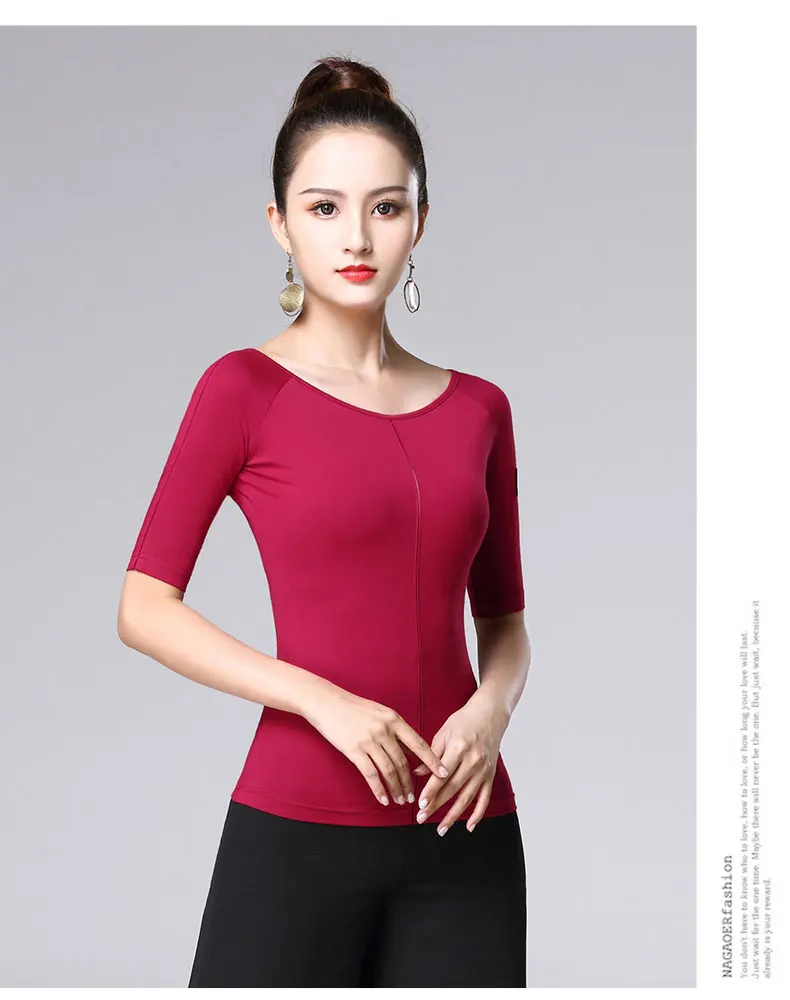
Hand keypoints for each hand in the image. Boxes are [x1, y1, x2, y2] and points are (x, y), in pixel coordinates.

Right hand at [308, 687, 448, 806]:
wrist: (326, 702)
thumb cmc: (352, 707)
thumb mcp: (380, 712)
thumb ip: (395, 730)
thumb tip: (409, 750)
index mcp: (394, 719)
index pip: (419, 743)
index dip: (432, 761)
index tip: (443, 773)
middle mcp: (385, 730)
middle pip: (403, 762)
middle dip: (410, 782)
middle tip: (415, 795)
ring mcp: (369, 741)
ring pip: (389, 771)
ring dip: (397, 788)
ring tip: (401, 800)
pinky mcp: (354, 751)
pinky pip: (371, 775)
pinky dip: (379, 789)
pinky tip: (384, 799)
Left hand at [412, 694, 510, 833]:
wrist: (490, 714)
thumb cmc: (465, 720)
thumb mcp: (444, 733)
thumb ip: (431, 755)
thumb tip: (418, 773)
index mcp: (459, 748)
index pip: (442, 775)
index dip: (430, 791)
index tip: (421, 804)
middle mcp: (473, 761)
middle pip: (452, 789)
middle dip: (436, 806)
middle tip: (422, 818)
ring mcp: (483, 769)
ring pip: (467, 798)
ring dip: (454, 815)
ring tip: (441, 828)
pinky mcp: (490, 774)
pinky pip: (484, 798)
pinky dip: (478, 814)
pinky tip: (468, 826)